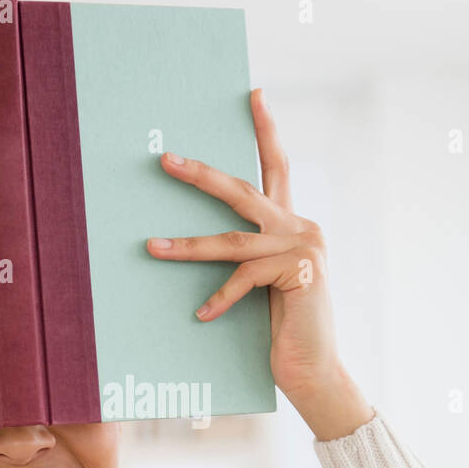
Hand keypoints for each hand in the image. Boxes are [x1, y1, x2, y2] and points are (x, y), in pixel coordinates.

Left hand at [146, 88, 373, 439]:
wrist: (316, 373)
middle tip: (165, 159)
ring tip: (151, 247)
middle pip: (244, 191)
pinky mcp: (299, 274)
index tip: (253, 94)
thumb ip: (250, 255)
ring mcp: (304, 249)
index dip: (266, 131)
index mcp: (295, 224)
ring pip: (233, 240)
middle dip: (201, 175)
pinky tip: (201, 316)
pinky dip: (219, 298)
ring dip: (187, 245)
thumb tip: (206, 239)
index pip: (277, 168)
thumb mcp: (265, 285)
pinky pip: (244, 279)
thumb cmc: (284, 332)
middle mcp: (303, 229)